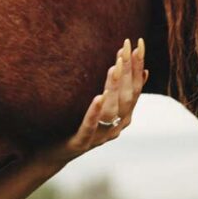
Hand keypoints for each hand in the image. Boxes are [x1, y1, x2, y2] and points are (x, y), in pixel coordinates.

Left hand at [38, 37, 147, 168]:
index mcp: (122, 116)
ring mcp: (101, 136)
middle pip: (128, 97)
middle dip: (129, 70)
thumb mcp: (102, 106)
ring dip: (114, 87)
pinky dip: (95, 111)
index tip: (139, 44)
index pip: (135, 88)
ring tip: (115, 66)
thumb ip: (119, 91)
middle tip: (128, 47)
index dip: (138, 66)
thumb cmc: (79, 124)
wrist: (55, 154)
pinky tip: (98, 97)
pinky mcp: (83, 142)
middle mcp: (116, 126)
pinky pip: (90, 126)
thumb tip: (142, 71)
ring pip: (112, 110)